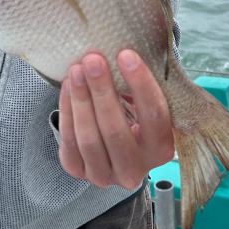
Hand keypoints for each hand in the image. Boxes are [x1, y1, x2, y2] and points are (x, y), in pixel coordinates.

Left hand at [58, 50, 174, 189]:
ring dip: (81, 100)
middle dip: (102, 91)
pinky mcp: (78, 171)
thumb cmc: (134, 115)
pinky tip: (68, 86)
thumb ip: (141, 87)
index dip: (140, 84)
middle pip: (115, 131)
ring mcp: (105, 176)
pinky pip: (69, 141)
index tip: (126, 55)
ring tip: (76, 70)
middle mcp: (135, 170)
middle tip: (93, 60)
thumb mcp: (146, 104)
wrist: (114, 144)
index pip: (154, 117)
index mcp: (160, 150)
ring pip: (89, 139)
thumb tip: (123, 52)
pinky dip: (67, 110)